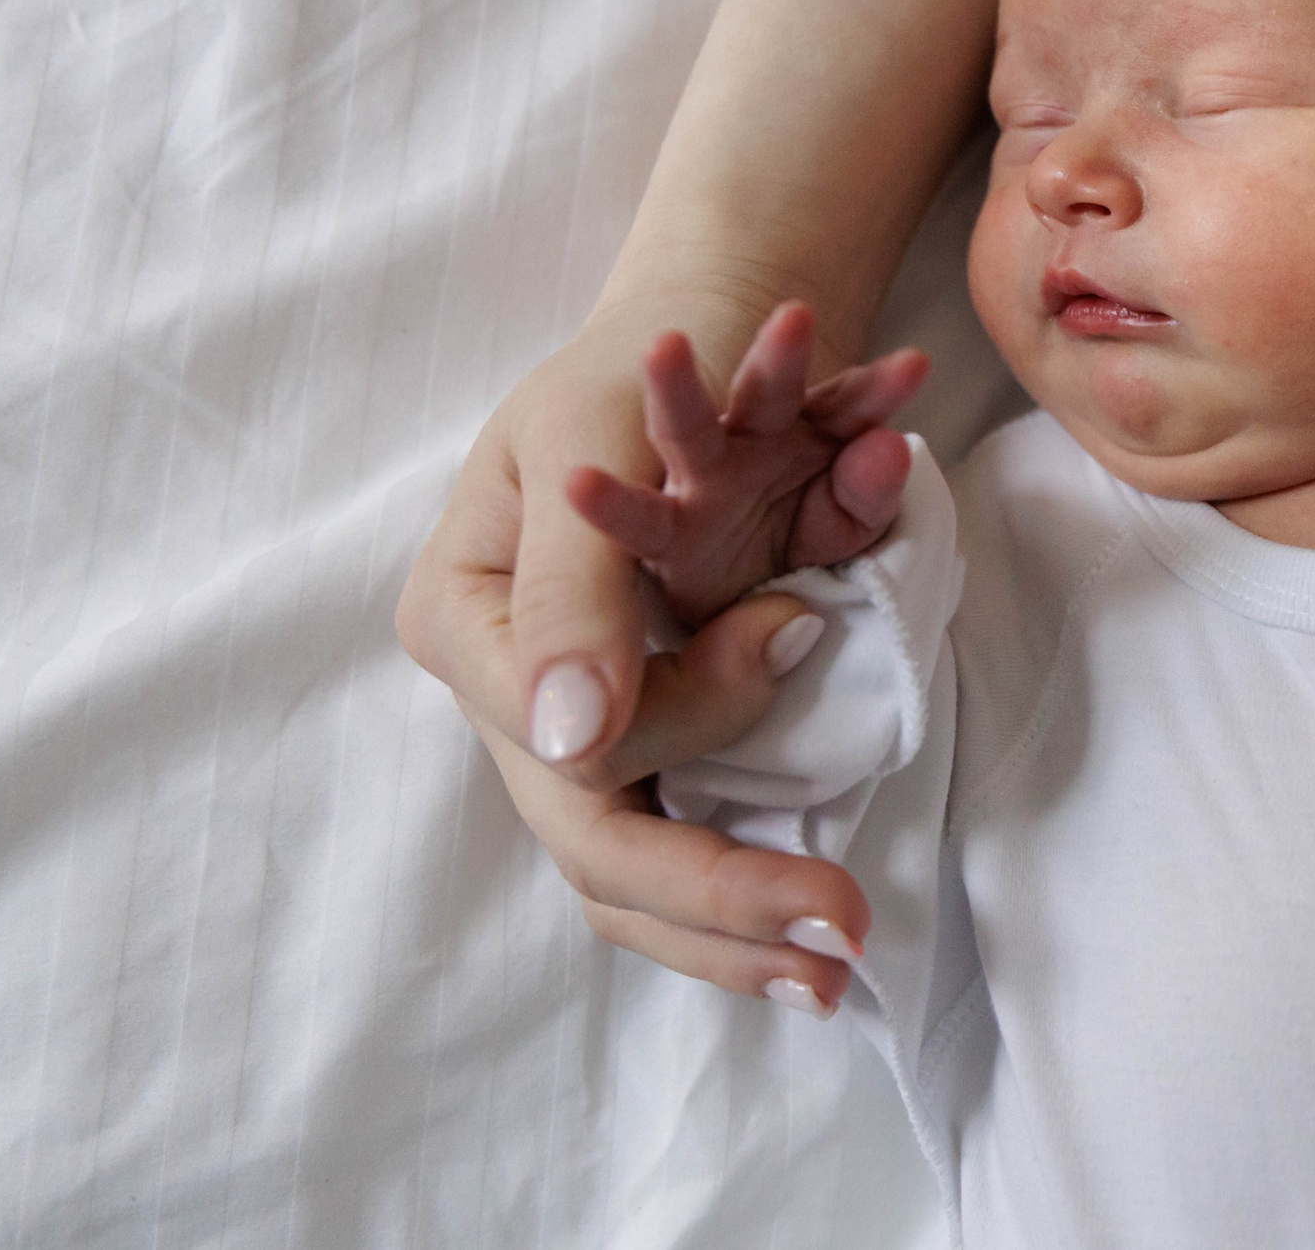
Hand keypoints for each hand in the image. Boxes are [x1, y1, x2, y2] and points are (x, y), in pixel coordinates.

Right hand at [398, 296, 900, 1015]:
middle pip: (595, 840)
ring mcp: (573, 729)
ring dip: (728, 937)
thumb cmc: (627, 371)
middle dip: (719, 897)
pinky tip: (802, 955)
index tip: (801, 636)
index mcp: (473, 626)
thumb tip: (572, 737)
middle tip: (841, 929)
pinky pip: (672, 846)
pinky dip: (733, 907)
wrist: (688, 344)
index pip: (572, 740)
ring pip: (628, 874)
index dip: (695, 727)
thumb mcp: (586, 433)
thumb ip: (575, 585)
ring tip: (832, 971)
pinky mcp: (641, 736)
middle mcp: (515, 697)